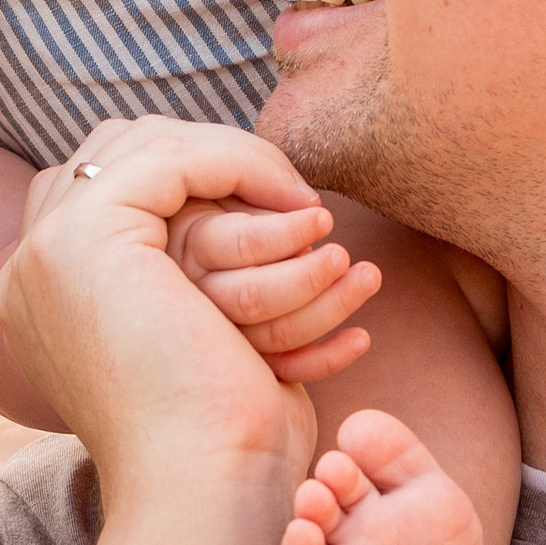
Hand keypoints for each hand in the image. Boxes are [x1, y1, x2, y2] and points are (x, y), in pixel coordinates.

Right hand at [0, 117, 351, 495]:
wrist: (202, 492)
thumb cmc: (219, 444)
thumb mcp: (192, 343)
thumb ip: (182, 281)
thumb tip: (239, 223)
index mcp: (39, 298)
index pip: (99, 185)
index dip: (185, 178)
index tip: (267, 208)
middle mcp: (26, 272)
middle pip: (112, 151)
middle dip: (204, 157)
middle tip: (285, 195)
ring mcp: (41, 252)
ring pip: (143, 145)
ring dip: (232, 160)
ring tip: (301, 203)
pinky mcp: (80, 240)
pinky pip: (171, 157)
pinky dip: (243, 167)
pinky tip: (298, 208)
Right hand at [170, 193, 383, 386]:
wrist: (177, 252)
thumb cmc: (218, 197)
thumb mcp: (224, 174)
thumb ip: (259, 174)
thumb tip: (308, 204)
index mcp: (188, 241)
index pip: (240, 244)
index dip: (288, 232)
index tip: (325, 218)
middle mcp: (196, 293)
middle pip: (253, 297)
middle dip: (308, 277)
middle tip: (343, 256)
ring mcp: (217, 332)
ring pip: (272, 336)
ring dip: (330, 308)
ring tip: (368, 277)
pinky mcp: (243, 360)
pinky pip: (284, 370)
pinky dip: (326, 360)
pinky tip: (361, 338)